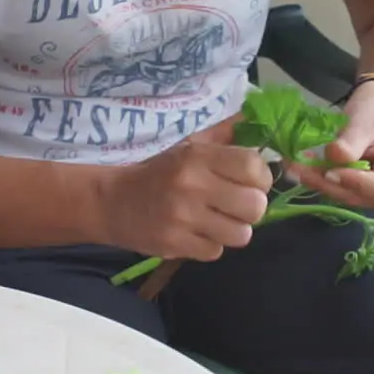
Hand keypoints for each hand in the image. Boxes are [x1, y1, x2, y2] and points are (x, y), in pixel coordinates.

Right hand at [103, 116, 272, 261]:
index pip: (253, 167)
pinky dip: (210, 245)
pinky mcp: (175, 245)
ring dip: (233, 230)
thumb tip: (255, 121)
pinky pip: (216, 252)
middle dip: (252, 208)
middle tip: (237, 205)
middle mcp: (192, 186)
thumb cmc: (159, 173)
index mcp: (197, 157)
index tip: (252, 182)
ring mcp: (183, 219)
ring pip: (241, 235)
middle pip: (255, 206)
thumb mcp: (188, 147)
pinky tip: (196, 233)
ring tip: (217, 221)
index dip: (261, 177)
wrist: (112, 202)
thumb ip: (224, 137)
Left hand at [290, 82, 373, 208]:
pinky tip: (304, 169)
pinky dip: (322, 181)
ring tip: (296, 167)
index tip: (330, 171)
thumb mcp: (364, 120)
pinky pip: (342, 191)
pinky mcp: (363, 193)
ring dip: (321, 184)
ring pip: (349, 197)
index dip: (356, 184)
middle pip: (364, 197)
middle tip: (299, 169)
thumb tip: (334, 157)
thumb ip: (351, 141)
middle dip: (330, 184)